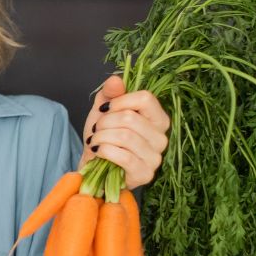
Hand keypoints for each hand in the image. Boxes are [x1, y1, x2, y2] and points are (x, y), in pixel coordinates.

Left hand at [79, 75, 170, 189]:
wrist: (94, 167)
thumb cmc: (104, 137)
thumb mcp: (104, 110)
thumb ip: (110, 93)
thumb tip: (115, 80)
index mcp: (158, 119)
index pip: (146, 99)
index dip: (120, 101)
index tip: (105, 108)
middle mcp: (162, 138)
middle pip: (131, 118)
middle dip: (105, 122)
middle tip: (97, 129)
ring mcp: (155, 158)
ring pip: (125, 137)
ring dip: (101, 137)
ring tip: (95, 140)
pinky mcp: (145, 174)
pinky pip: (124, 156)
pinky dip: (104, 151)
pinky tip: (97, 152)